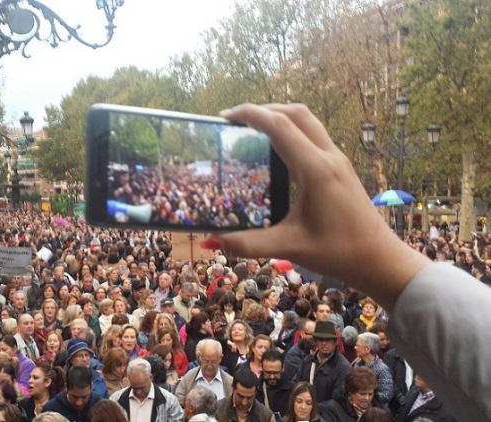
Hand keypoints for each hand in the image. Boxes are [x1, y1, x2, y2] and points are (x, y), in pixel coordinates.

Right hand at [204, 104, 429, 311]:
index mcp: (315, 169)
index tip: (225, 116)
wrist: (381, 260)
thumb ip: (246, 243)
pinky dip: (291, 131)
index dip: (251, 114)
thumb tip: (210, 241)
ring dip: (280, 117)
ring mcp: (338, 160)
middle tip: (235, 120)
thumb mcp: (288, 247)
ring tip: (253, 130)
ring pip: (308, 121)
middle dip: (264, 109)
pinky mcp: (341, 168)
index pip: (279, 126)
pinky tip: (276, 151)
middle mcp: (328, 157)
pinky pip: (314, 136)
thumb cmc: (338, 252)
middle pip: (295, 113)